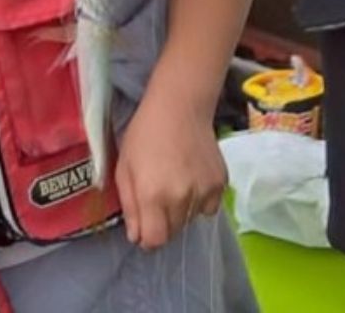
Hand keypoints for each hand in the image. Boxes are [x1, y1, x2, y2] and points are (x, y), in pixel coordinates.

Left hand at [115, 92, 227, 248]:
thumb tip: (137, 237)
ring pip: (191, 220)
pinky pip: (209, 207)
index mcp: (153, 195)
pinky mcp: (220, 183)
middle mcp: (180, 198)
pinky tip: (192, 178)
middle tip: (158, 195)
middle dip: (163, 222)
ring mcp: (204, 191)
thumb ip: (129, 206)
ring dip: (181, 211)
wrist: (180, 104)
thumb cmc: (145, 132)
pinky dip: (201, 200)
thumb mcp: (124, 167)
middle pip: (173, 232)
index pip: (154, 241)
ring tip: (176, 182)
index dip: (147, 237)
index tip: (144, 224)